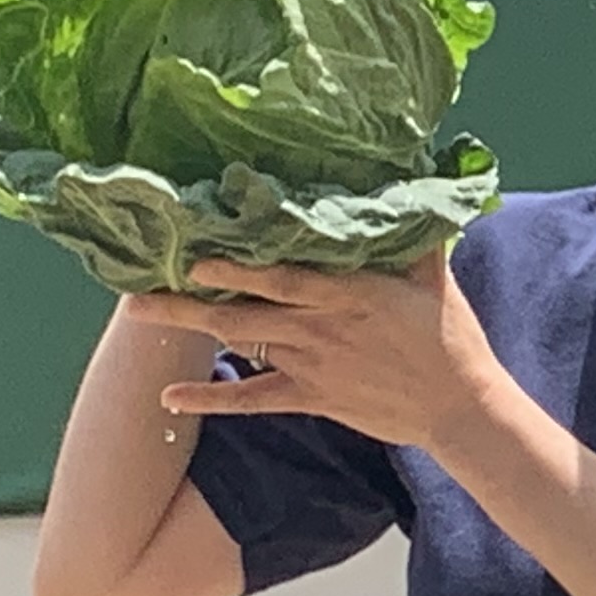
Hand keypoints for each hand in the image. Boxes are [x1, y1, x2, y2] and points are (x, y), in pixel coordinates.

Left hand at [132, 255, 507, 454]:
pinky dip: (210, 399)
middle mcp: (319, 328)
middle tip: (136, 289)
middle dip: (187, 300)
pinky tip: (170, 397)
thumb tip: (413, 188)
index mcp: (348, 294)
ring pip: (240, 344)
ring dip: (189, 330)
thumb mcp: (434, 278)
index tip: (194, 256)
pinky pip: (252, 400)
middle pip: (242, 312)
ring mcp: (312, 366)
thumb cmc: (450, 337)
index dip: (236, 269)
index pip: (281, 278)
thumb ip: (413, 237)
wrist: (459, 407)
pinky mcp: (312, 397)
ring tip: (141, 314)